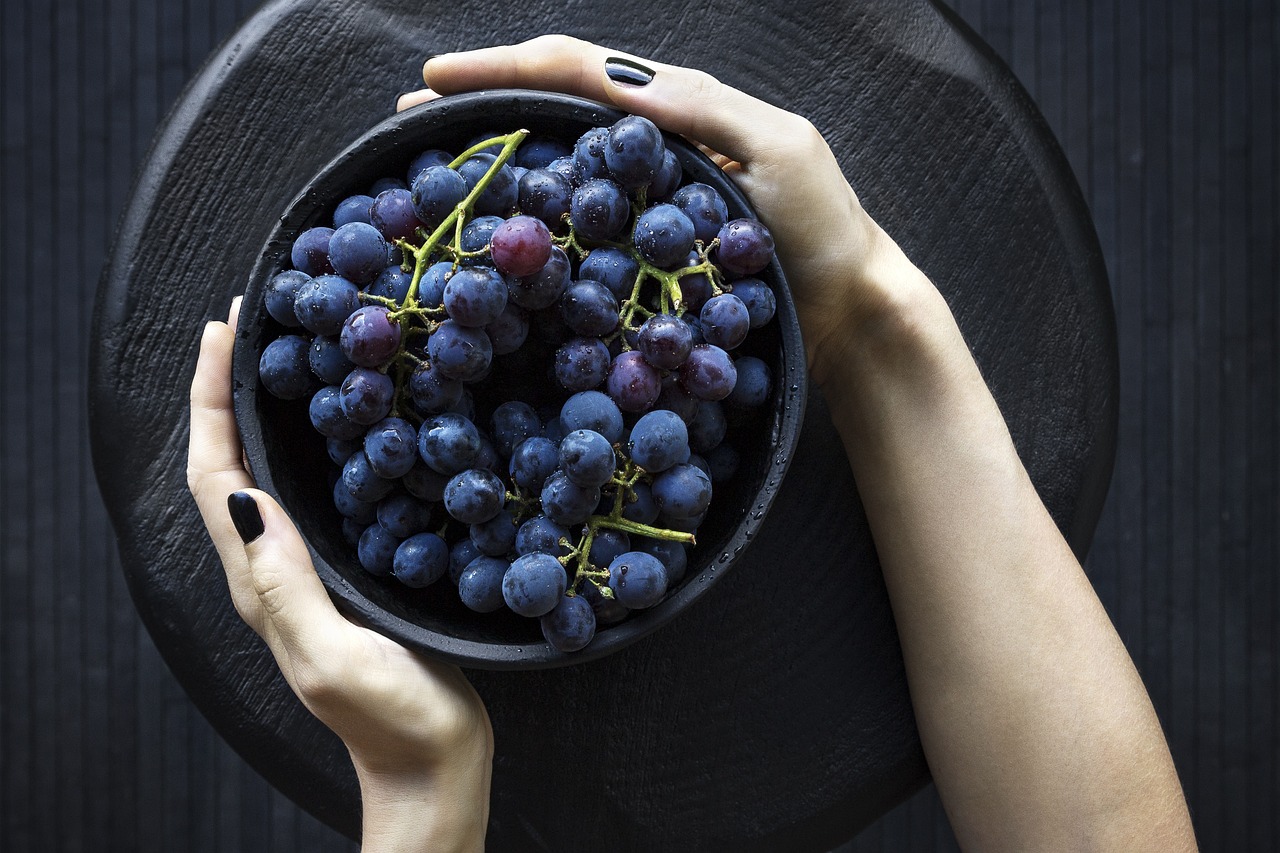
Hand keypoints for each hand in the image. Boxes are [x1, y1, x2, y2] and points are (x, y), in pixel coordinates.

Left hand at [186, 299, 491, 852]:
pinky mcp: (344, 573)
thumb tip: (244, 494)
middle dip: (226, 390)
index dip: (210, 401)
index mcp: (260, 582)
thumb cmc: (391, 717)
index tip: (223, 333)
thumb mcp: (332, 656)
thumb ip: (285, 584)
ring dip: (261, 412)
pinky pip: (310, 494)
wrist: (432, 763)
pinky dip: (308, 447)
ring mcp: (307, 571)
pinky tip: (343, 422)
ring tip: (285, 353)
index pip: (213, 475)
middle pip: (228, 463)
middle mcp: (272, 569)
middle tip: (250, 322)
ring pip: (266, 474)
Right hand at [398, 34, 929, 384]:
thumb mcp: (778, 150)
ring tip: (431, 171)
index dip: (503, 69)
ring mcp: (645, 201)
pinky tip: (499, 238)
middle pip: (551, 110)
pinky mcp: (646, 252)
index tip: (434, 80)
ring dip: (493, 160)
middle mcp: (651, 146)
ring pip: (557, 167)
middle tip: (407, 121)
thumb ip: (703, 113)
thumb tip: (617, 87)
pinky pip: (579, 230)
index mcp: (678, 108)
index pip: (576, 71)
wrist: (849, 309)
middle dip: (478, 106)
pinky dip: (532, 224)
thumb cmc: (824, 230)